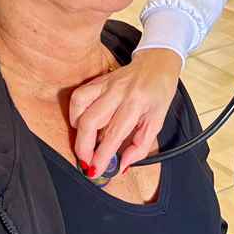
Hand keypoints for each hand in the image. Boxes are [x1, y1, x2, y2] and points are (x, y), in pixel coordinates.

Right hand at [70, 48, 181, 176]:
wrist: (157, 63)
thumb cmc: (159, 93)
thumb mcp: (157, 121)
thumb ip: (140, 146)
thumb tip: (122, 165)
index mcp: (136, 103)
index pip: (113, 134)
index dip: (101, 156)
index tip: (96, 170)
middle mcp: (119, 92)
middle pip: (91, 121)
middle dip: (83, 147)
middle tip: (86, 162)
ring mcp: (106, 84)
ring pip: (80, 105)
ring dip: (77, 129)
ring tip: (84, 142)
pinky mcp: (98, 80)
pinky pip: (79, 95)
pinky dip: (75, 112)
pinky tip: (81, 123)